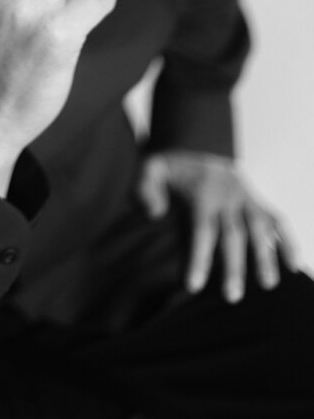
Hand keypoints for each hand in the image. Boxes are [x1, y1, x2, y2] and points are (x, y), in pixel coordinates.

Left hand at [137, 150, 299, 302]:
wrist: (198, 146)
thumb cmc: (174, 167)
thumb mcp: (152, 168)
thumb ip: (146, 186)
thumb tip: (154, 212)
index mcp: (203, 191)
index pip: (202, 228)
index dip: (199, 257)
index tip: (193, 285)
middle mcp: (228, 195)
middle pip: (233, 233)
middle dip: (234, 266)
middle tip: (232, 297)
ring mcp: (246, 197)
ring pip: (259, 227)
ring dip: (266, 255)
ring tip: (268, 285)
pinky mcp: (258, 201)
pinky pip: (277, 219)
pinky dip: (289, 239)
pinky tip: (295, 264)